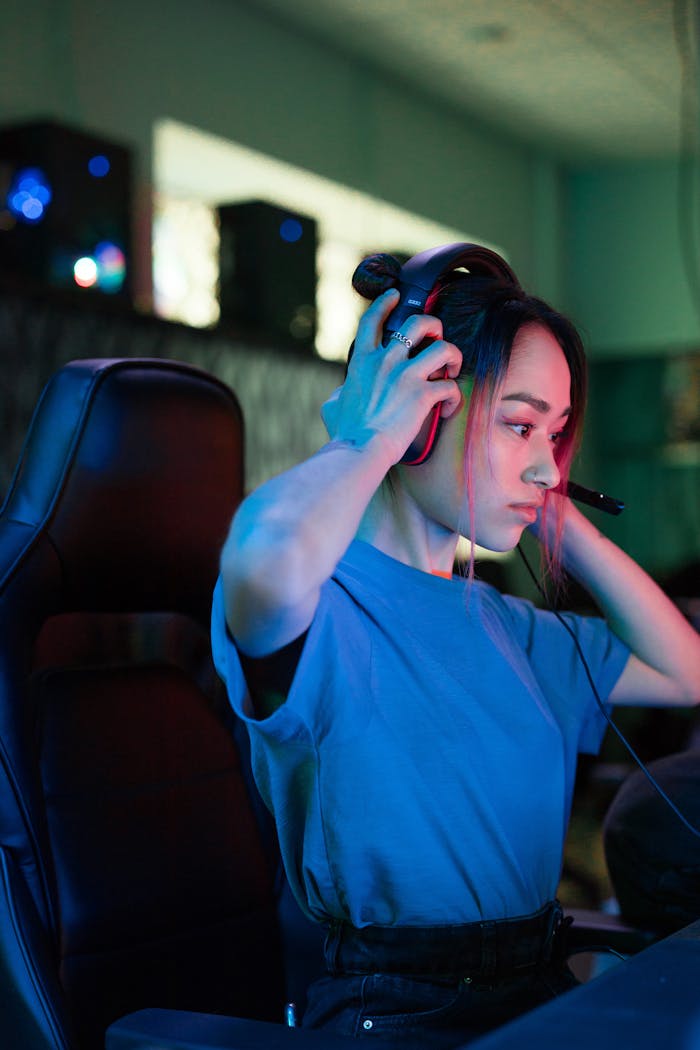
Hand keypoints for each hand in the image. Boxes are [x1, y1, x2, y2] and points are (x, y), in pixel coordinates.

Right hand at [321, 289, 462, 463]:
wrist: (358, 450)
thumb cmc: (345, 433)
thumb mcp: (332, 405)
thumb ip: (341, 391)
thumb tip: (342, 393)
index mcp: (362, 361)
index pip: (373, 320)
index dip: (386, 302)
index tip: (396, 295)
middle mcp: (385, 361)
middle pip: (418, 323)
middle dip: (434, 326)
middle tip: (437, 340)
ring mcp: (405, 376)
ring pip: (443, 347)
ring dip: (452, 356)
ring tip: (451, 369)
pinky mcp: (423, 395)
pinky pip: (450, 386)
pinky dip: (453, 398)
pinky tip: (447, 410)